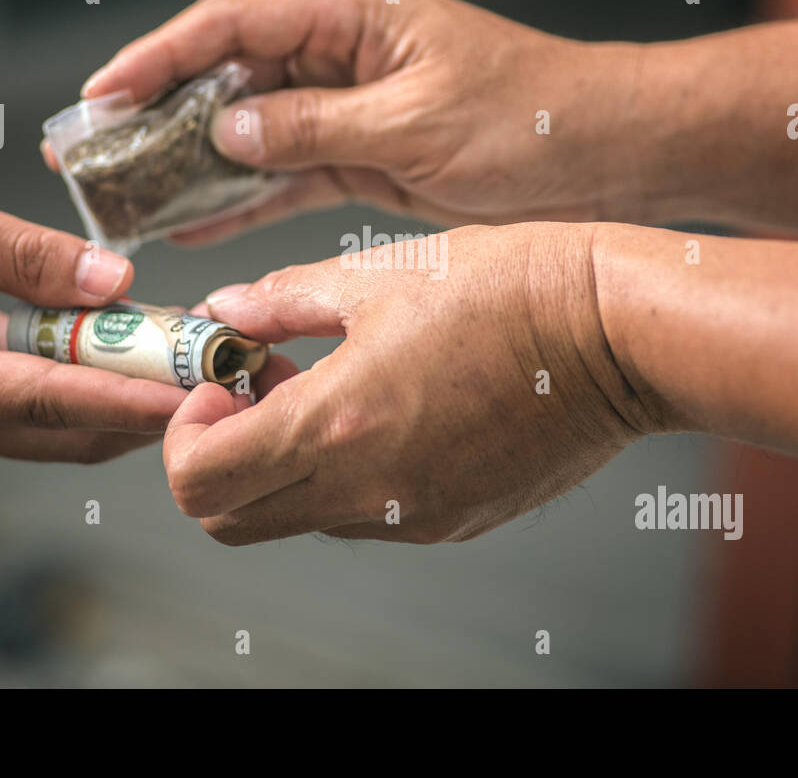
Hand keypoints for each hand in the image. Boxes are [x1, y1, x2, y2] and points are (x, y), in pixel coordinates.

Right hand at [0, 147, 186, 461]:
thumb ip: (25, 255)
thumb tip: (113, 283)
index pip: (50, 400)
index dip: (131, 400)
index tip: (196, 397)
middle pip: (66, 428)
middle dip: (147, 405)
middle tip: (217, 374)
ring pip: (60, 426)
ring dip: (127, 395)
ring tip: (192, 359)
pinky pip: (41, 403)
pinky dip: (93, 381)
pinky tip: (135, 349)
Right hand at [70, 0, 650, 242]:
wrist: (604, 157)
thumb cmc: (532, 118)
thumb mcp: (413, 125)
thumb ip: (314, 128)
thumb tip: (226, 132)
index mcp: (353, 14)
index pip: (233, 23)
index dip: (160, 55)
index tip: (103, 93)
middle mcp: (341, 54)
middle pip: (229, 76)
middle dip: (160, 114)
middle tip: (94, 151)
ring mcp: (348, 109)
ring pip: (250, 132)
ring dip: (192, 164)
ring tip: (127, 197)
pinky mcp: (363, 158)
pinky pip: (286, 176)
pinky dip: (243, 199)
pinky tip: (194, 222)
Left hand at [162, 223, 656, 543]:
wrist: (615, 335)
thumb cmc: (507, 287)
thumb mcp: (379, 274)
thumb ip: (282, 302)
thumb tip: (223, 312)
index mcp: (338, 423)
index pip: (199, 480)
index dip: (182, 434)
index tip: (214, 383)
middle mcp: (369, 491)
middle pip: (232, 521)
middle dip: (219, 457)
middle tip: (255, 389)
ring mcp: (414, 518)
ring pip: (298, 519)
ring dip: (283, 464)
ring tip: (328, 386)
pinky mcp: (452, 522)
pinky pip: (365, 515)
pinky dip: (345, 473)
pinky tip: (385, 407)